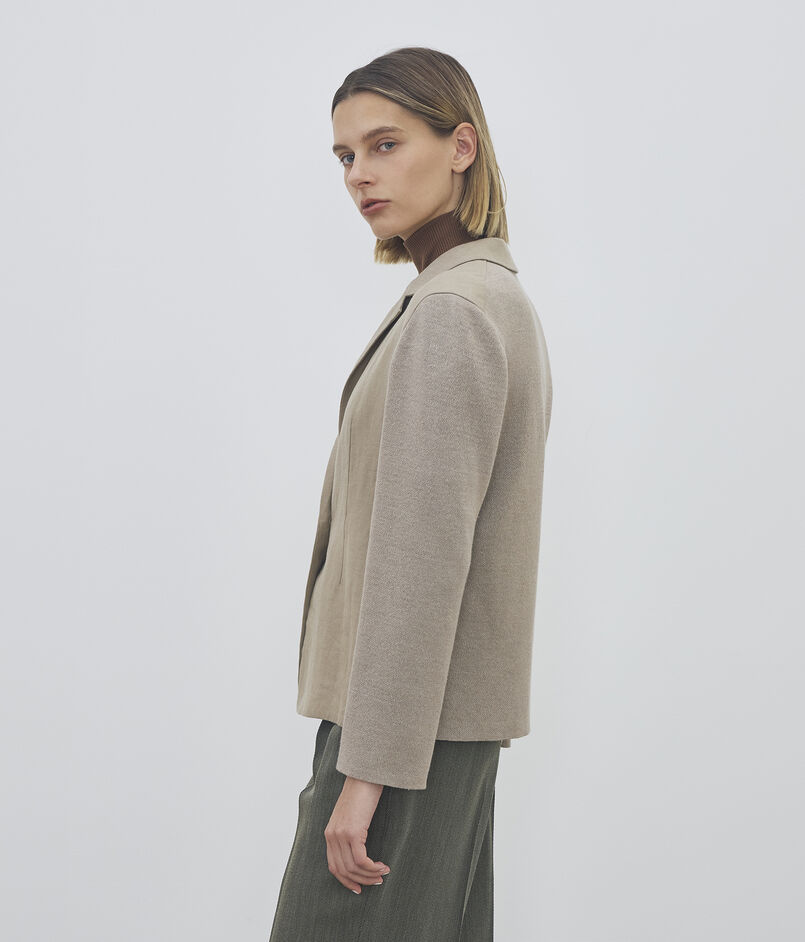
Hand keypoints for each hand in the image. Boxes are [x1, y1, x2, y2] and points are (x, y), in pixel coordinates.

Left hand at [324, 775, 390, 893]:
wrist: (365, 775)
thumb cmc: (362, 793)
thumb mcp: (351, 815)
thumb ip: (350, 832)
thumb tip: (360, 851)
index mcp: (330, 833)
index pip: (333, 866)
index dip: (346, 881)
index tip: (359, 888)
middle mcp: (332, 836)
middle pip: (343, 870)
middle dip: (361, 881)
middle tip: (376, 882)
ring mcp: (341, 834)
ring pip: (353, 867)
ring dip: (370, 875)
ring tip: (383, 873)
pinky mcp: (352, 832)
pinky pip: (361, 860)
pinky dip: (372, 867)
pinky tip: (383, 865)